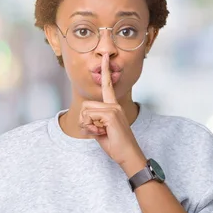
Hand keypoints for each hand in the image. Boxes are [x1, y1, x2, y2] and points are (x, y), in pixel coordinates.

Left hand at [79, 54, 145, 174]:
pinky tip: (103, 133)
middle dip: (85, 121)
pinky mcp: (111, 114)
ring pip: (86, 111)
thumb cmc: (117, 146)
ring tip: (101, 133)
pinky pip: (90, 117)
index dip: (105, 71)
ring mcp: (114, 109)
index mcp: (113, 107)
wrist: (128, 155)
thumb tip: (84, 121)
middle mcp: (114, 105)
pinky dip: (92, 128)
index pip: (107, 86)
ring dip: (88, 126)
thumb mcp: (101, 132)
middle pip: (86, 105)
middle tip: (97, 131)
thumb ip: (92, 122)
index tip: (105, 57)